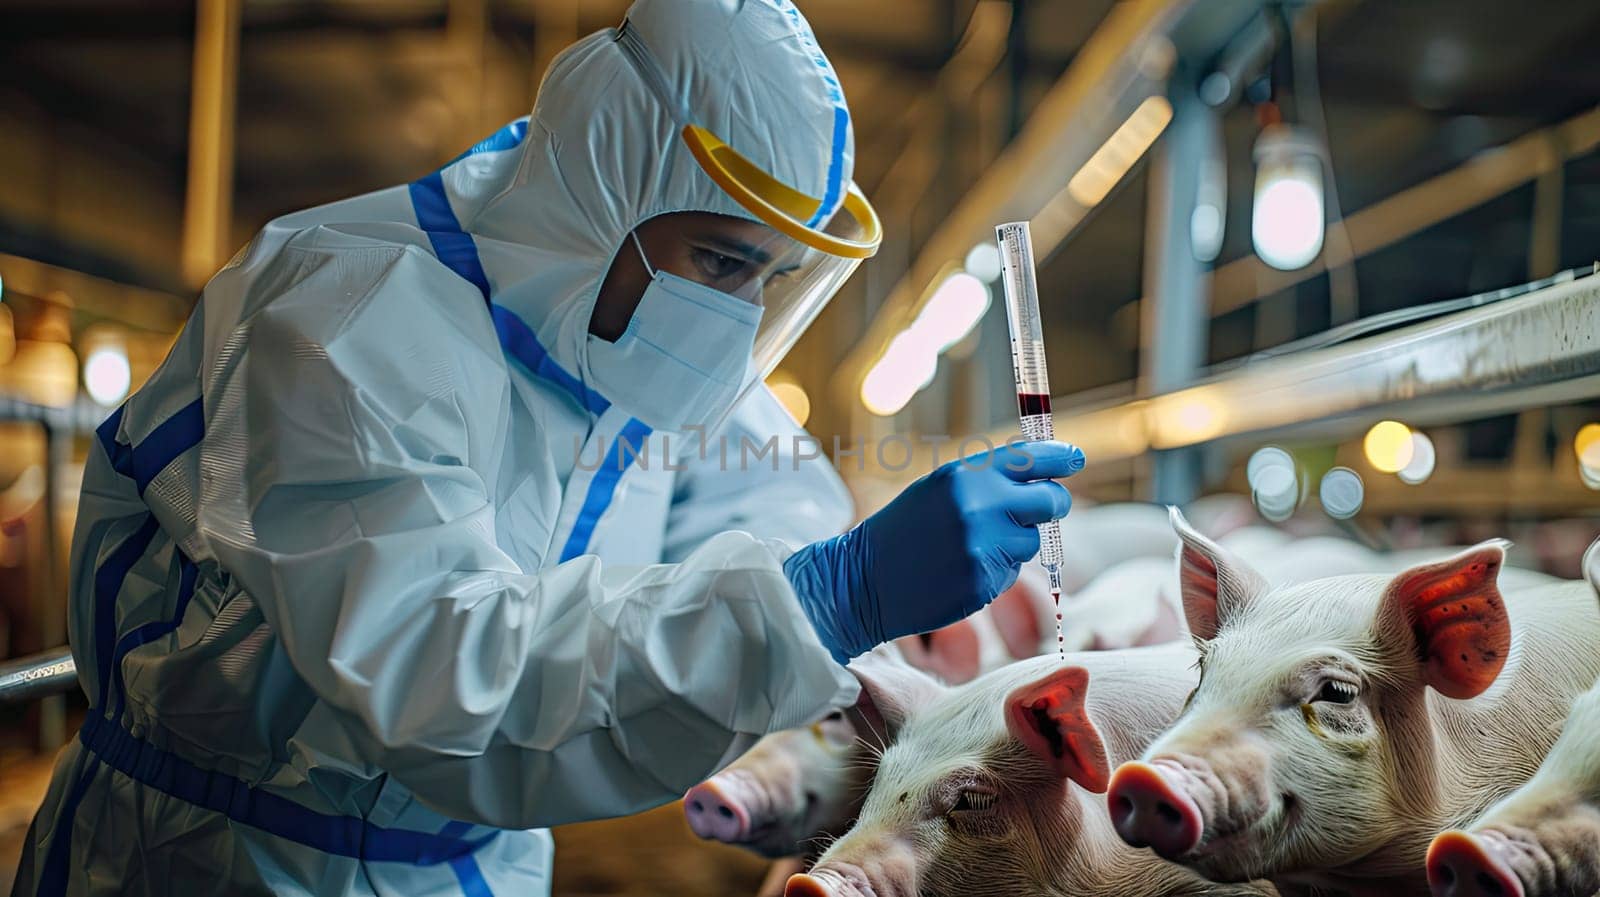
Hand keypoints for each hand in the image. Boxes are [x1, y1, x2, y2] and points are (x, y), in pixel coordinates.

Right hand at [785, 441, 1082, 663]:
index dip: (1061, 457)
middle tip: (1044, 507)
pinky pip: (1013, 571)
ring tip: (973, 546)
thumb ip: (986, 480)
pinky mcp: (985, 581)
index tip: (1075, 458)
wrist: (863, 580)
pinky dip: (997, 570)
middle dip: (1053, 503)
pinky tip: (964, 570)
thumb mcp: (939, 490)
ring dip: (1014, 542)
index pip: (1030, 458)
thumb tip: (1041, 473)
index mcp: (964, 476)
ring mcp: (983, 546)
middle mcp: (978, 506)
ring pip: (1032, 539)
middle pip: (1051, 500)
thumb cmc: (904, 531)